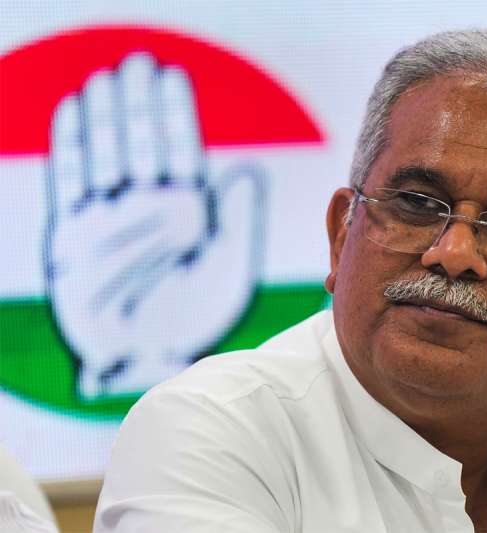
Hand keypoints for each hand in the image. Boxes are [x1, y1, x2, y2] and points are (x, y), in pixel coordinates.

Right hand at [46, 52, 264, 399]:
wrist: (148, 358)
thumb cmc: (195, 317)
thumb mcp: (227, 267)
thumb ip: (237, 219)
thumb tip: (245, 170)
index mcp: (185, 211)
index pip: (178, 152)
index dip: (174, 116)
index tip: (171, 80)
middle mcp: (145, 208)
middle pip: (140, 144)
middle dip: (139, 105)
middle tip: (138, 65)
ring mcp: (108, 218)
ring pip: (106, 154)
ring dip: (106, 117)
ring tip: (106, 80)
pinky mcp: (73, 235)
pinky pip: (71, 182)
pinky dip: (71, 147)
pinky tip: (73, 112)